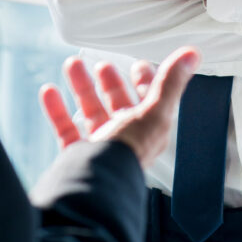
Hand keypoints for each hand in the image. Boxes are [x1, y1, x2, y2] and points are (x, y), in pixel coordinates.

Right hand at [39, 46, 199, 168]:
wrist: (97, 187)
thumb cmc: (129, 152)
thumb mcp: (154, 112)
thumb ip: (170, 82)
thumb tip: (192, 53)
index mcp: (148, 129)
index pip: (151, 102)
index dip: (146, 83)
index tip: (138, 65)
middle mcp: (125, 138)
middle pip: (119, 105)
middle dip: (111, 83)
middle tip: (103, 65)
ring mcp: (100, 148)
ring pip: (91, 112)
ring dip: (82, 87)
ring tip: (71, 65)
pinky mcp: (76, 156)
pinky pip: (65, 129)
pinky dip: (56, 109)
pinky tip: (49, 90)